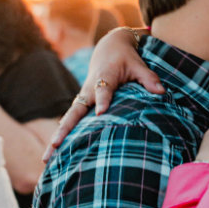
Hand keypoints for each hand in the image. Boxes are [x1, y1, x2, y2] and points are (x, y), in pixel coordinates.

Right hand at [43, 28, 163, 161]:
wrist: (108, 48)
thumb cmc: (126, 58)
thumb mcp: (139, 64)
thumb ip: (149, 79)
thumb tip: (162, 92)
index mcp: (104, 77)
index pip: (103, 90)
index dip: (102, 100)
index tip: (101, 113)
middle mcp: (88, 90)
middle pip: (75, 111)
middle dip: (65, 129)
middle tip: (56, 145)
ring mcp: (82, 98)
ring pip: (68, 120)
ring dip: (57, 138)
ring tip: (47, 159)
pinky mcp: (81, 105)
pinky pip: (70, 121)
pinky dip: (62, 137)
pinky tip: (54, 157)